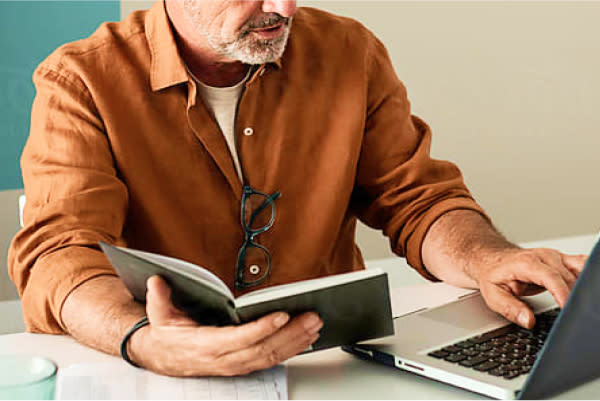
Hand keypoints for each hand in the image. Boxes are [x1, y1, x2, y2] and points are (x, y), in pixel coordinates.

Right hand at [128, 276, 321, 375]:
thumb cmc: (167, 334)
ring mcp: (236, 365)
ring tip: (314, 324)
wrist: (163, 358)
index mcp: (206, 345)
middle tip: (311, 317)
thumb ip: (159, 298)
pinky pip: (271, 359)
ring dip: (296, 341)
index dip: (261, 329)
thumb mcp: (159, 315)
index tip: (281, 315)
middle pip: (263, 349)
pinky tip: (306, 338)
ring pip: (271, 356)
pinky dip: (291, 349)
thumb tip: (157, 281)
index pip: (239, 339)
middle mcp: (224, 359)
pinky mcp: (243, 365)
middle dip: (290, 334)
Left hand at [474, 248, 586, 328]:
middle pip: (569, 276)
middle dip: (574, 296)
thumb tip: (528, 320)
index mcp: (527, 263)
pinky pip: (582, 266)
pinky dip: (587, 278)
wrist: (492, 259)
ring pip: (580, 269)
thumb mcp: (493, 295)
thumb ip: (510, 308)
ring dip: (584, 286)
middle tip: (575, 316)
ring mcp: (555, 257)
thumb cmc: (493, 274)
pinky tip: (588, 290)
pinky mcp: (562, 261)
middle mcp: (544, 257)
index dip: (562, 293)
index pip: (551, 277)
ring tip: (582, 305)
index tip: (568, 308)